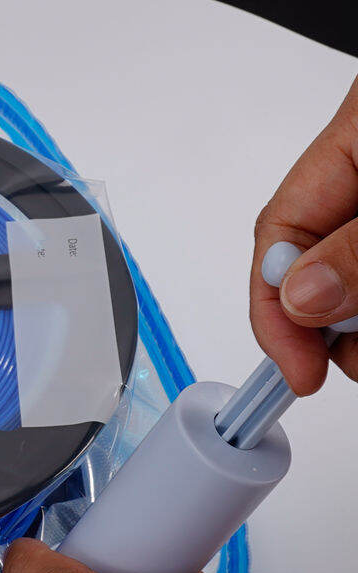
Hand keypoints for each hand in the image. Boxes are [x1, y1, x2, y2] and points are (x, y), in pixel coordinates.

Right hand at [252, 73, 357, 394]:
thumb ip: (356, 246)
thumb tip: (298, 299)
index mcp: (349, 145)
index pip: (276, 240)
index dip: (274, 318)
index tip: (298, 374)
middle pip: (311, 268)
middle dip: (322, 327)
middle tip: (349, 361)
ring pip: (348, 283)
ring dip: (356, 324)